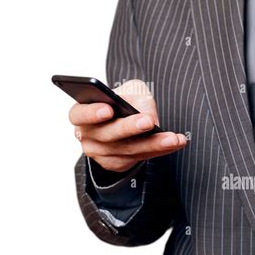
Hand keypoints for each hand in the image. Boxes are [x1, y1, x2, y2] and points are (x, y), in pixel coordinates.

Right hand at [69, 79, 186, 171]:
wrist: (127, 119)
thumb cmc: (124, 100)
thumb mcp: (131, 90)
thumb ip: (138, 98)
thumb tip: (148, 116)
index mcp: (81, 112)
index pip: (79, 114)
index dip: (92, 113)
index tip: (109, 109)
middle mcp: (86, 135)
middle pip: (107, 135)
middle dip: (129, 128)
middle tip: (148, 121)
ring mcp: (99, 153)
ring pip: (127, 150)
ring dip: (153, 144)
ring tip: (173, 138)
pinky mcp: (115, 163)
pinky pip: (138, 158)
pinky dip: (158, 150)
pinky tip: (174, 143)